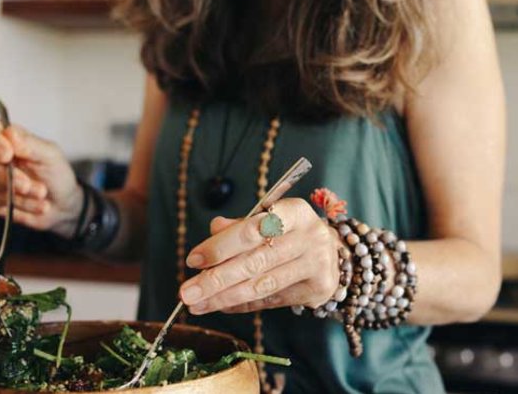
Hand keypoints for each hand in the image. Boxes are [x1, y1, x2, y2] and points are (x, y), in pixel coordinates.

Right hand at [0, 120, 81, 236]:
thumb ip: (30, 144)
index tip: (8, 155)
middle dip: (11, 178)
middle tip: (32, 186)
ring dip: (21, 195)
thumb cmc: (55, 173)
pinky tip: (36, 205)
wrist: (62, 202)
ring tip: (42, 195)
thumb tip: (9, 133)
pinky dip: (20, 206)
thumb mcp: (50, 156)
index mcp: (10, 139)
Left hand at [180, 198, 340, 314]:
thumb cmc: (289, 233)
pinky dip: (242, 304)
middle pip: (256, 260)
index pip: (254, 228)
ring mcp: (317, 263)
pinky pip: (271, 300)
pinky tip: (220, 306)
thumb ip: (240, 226)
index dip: (222, 245)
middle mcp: (311, 236)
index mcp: (295, 211)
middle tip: (186, 291)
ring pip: (262, 284)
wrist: (331, 252)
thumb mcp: (268, 220)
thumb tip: (213, 229)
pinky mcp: (318, 288)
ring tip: (196, 304)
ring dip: (224, 297)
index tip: (193, 260)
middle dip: (216, 278)